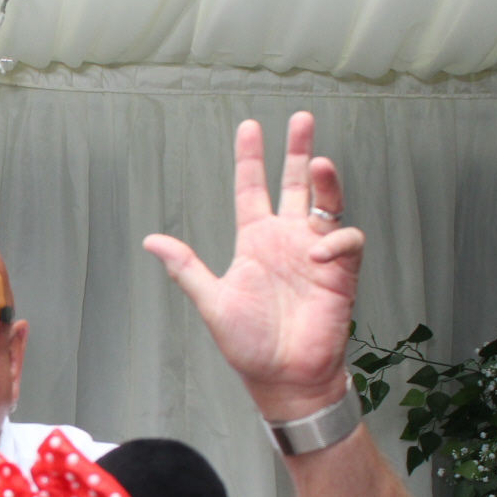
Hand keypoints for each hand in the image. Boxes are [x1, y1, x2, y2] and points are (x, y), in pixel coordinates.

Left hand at [143, 112, 364, 419]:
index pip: (252, 189)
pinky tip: (317, 256)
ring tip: (319, 163)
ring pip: (326, 202)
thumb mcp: (211, 301)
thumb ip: (185, 268)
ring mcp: (314, 253)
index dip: (251, 158)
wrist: (284, 377)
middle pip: (294, 183)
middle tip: (301, 119)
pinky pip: (345, 240)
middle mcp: (285, 240)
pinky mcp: (340, 272)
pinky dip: (334, 241)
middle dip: (298, 149)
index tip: (250, 127)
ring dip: (326, 181)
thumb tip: (151, 240)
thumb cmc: (249, 345)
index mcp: (254, 242)